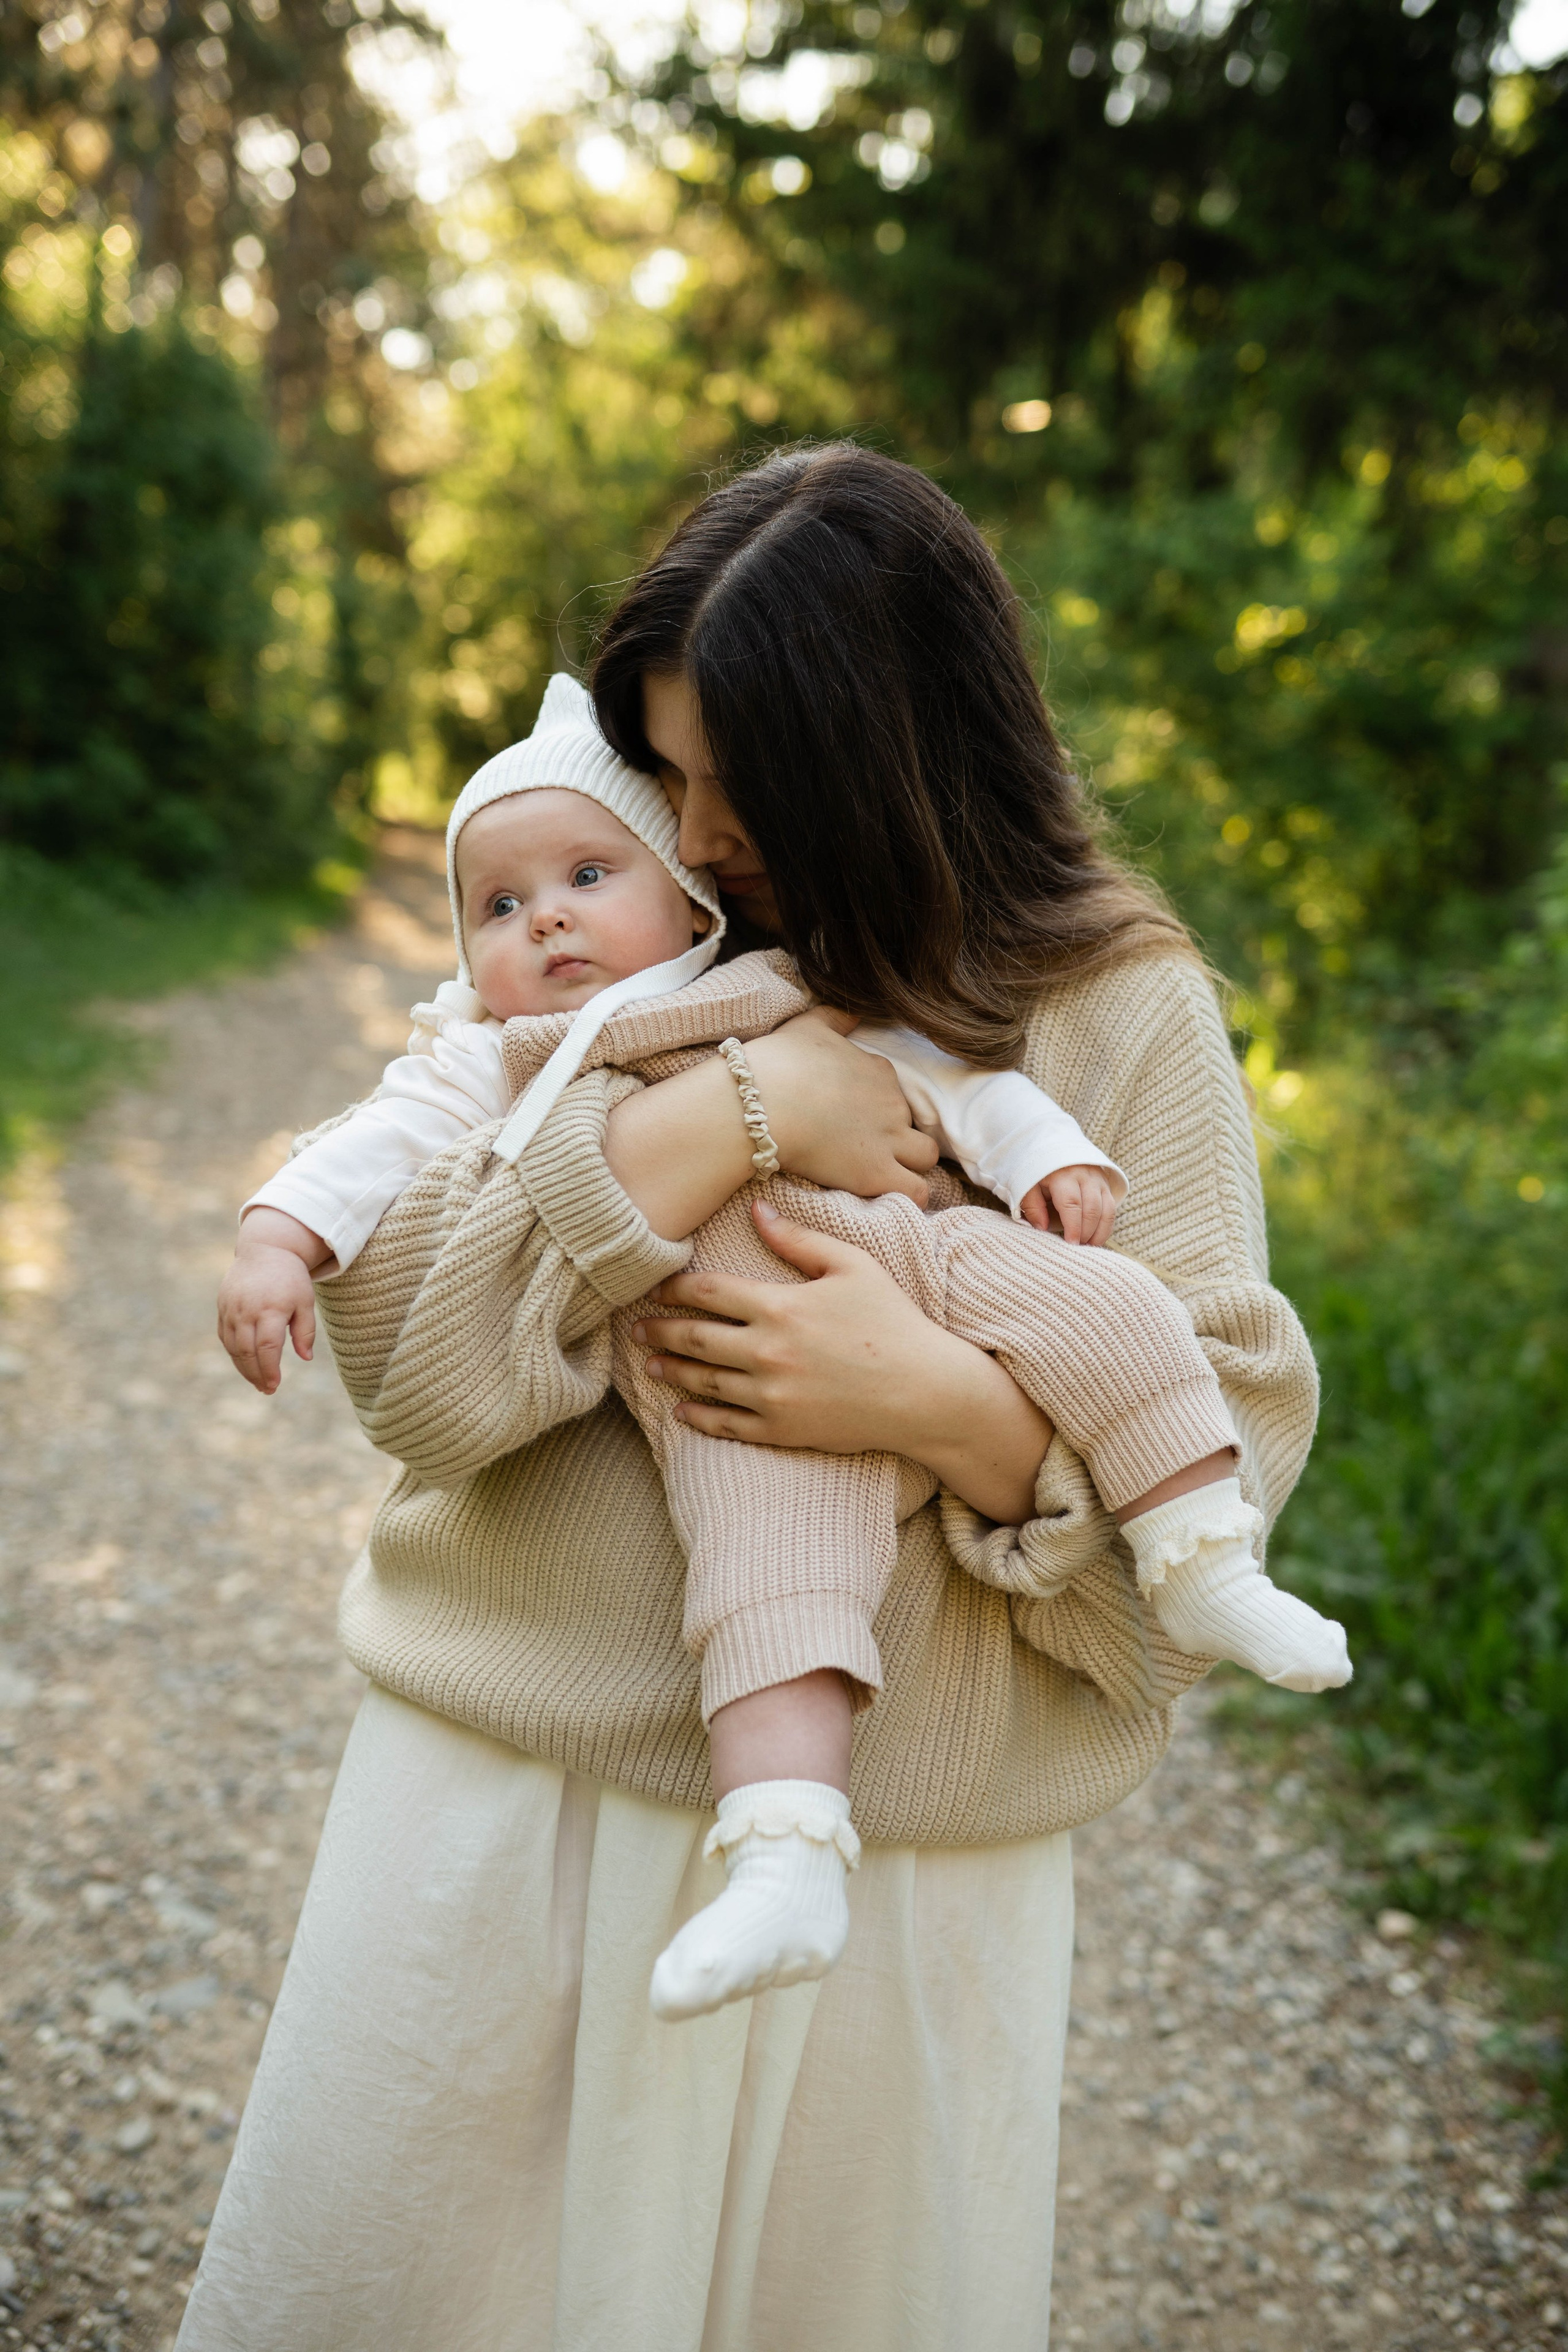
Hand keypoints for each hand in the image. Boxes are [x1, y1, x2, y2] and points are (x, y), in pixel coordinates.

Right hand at [217, 1209, 328, 1393]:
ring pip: (233, 1348)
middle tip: (266, 1390)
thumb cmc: (290, 1279)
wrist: (265, 1250)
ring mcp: (231, 1309)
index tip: (274, 1385)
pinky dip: (234, 1353)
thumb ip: (305, 1331)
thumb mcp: (306, 1301)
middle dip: (256, 1375)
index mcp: (270, 1309)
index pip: (267, 1347)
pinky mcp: (222, 1307)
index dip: (269, 1370)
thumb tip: (305, 1358)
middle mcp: (247, 1310)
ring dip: (244, 1368)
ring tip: (258, 1382)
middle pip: (247, 1352)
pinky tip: (245, 1364)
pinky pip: (225, 1337)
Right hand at [604, 1006, 938, 1242]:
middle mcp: (892, 1102)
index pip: (892, 1088)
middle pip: (913, 1122)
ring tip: (885, 1172)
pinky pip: (918, 1191)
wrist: (759, 1103)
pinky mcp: (877, 1173)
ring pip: (926, 1156)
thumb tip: (857, 1004)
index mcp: (878, 1069)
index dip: (876, 1104)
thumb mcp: (809, 1024)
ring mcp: (888, 1139)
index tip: (851, 1115)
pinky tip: (891, 1194)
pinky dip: (911, 1194)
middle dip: (899, 1134)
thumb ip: (838, 1013)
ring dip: (911, 1163)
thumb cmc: (776, 1063)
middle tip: (867, 1146)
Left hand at [630, 1199, 1051, 1522]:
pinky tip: (681, 1412)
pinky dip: (697, 1418)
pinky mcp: (780, 1429)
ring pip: (703, 1381)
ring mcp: (770, 1394)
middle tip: (636, 1327)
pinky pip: (725, 1424)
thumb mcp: (853, 1267)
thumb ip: (800, 1240)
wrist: (925, 1392)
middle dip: (659, 1330)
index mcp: (779, 1306)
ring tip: (651, 1363)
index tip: (659, 1287)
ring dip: (671, 1370)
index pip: (708, 1292)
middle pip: (694, 1337)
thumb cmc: (894, 1323)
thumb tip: (757, 1211)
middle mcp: (766, 1351)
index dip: (676, 1288)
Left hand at [1019, 1164, 1119, 1246]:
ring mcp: (1098, 1180)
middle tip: (1076, 1248)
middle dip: (1086, 1232)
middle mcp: (1084, 1175)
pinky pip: (1111, 1209)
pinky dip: (1106, 1227)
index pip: (1072, 1203)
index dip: (1073, 1226)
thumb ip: (1033, 1206)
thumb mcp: (1028, 1185)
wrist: (1054, 1150)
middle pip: (1092, 1208)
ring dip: (1098, 1232)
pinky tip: (1096, 1239)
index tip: (1071, 1243)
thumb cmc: (1038, 1173)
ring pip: (1106, 1209)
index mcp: (1062, 1175)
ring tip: (1087, 1247)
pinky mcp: (1105, 1185)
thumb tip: (1042, 1228)